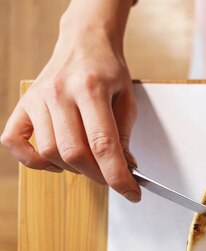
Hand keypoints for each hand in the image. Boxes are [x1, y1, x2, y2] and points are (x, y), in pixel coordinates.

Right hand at [0, 0, 139, 201]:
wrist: (85, 42)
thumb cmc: (108, 71)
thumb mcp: (127, 101)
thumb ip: (124, 137)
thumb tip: (124, 170)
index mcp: (91, 89)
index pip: (103, 144)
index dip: (118, 176)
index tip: (131, 192)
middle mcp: (59, 93)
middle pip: (74, 153)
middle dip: (98, 175)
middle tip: (112, 177)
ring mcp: (37, 98)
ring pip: (49, 152)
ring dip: (73, 169)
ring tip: (89, 163)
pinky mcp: (23, 104)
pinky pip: (15, 142)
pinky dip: (34, 160)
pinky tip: (55, 159)